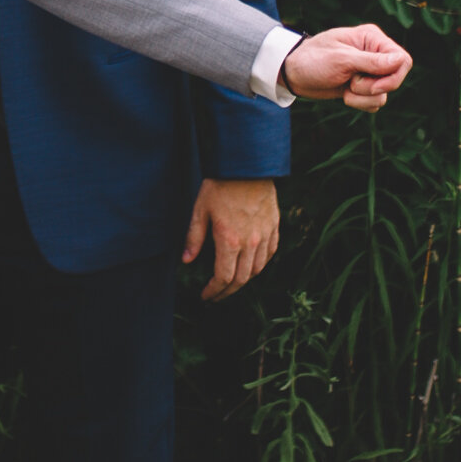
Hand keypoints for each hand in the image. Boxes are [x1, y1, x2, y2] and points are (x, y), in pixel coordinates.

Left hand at [182, 176, 279, 300]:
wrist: (246, 165)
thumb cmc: (220, 185)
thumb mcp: (200, 210)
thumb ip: (194, 238)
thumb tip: (186, 260)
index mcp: (229, 241)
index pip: (223, 278)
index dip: (214, 291)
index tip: (206, 296)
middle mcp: (250, 242)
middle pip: (242, 279)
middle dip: (228, 291)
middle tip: (217, 295)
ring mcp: (264, 235)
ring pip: (258, 269)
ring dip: (244, 280)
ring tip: (232, 283)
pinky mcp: (274, 227)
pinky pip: (270, 253)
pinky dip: (261, 264)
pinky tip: (252, 265)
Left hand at [283, 24, 411, 110]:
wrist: (293, 74)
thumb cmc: (313, 59)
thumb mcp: (342, 60)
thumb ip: (372, 62)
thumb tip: (401, 61)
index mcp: (372, 39)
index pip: (402, 59)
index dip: (393, 77)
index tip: (374, 84)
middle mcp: (375, 54)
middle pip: (396, 79)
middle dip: (374, 88)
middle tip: (353, 84)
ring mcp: (369, 72)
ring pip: (384, 94)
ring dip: (363, 98)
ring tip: (345, 88)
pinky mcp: (363, 88)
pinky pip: (375, 103)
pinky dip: (360, 103)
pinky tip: (344, 95)